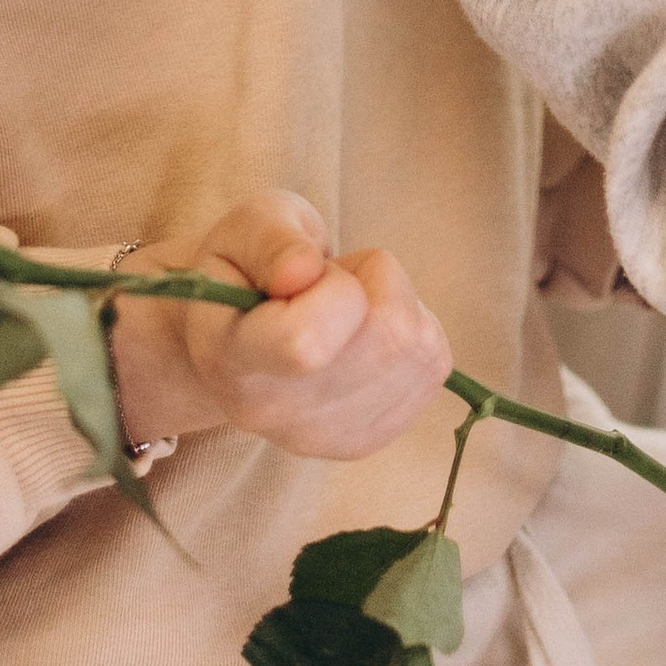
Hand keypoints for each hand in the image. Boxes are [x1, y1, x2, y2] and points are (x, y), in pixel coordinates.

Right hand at [108, 195, 452, 463]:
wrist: (243, 335)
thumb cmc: (246, 269)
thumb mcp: (246, 227)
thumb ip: (272, 239)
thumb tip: (304, 271)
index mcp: (231, 361)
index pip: (305, 344)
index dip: (334, 287)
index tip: (309, 272)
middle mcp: (277, 416)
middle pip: (387, 338)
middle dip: (373, 281)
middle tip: (330, 282)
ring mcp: (326, 437)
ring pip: (417, 344)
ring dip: (395, 302)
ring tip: (346, 308)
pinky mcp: (369, 438)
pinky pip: (433, 363)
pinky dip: (415, 330)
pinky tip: (367, 334)